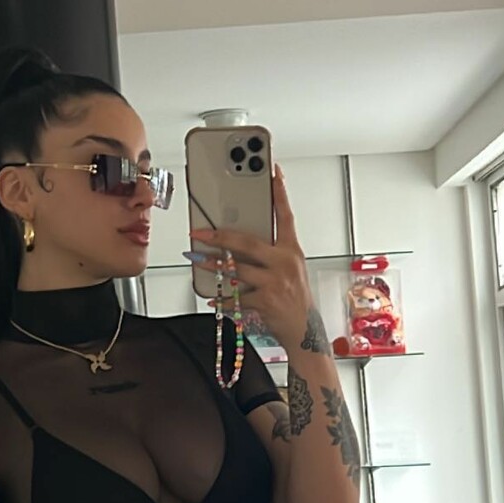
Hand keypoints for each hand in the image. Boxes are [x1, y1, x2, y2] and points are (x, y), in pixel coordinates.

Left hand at [190, 167, 314, 351]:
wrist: (305, 331)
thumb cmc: (295, 299)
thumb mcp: (290, 270)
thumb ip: (270, 254)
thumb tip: (237, 244)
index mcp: (291, 250)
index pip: (285, 216)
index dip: (279, 192)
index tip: (273, 171)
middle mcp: (284, 263)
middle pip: (247, 242)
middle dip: (220, 235)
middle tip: (200, 232)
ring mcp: (275, 282)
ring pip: (236, 268)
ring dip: (213, 264)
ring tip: (198, 259)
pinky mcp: (265, 301)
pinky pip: (236, 296)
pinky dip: (221, 297)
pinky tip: (211, 296)